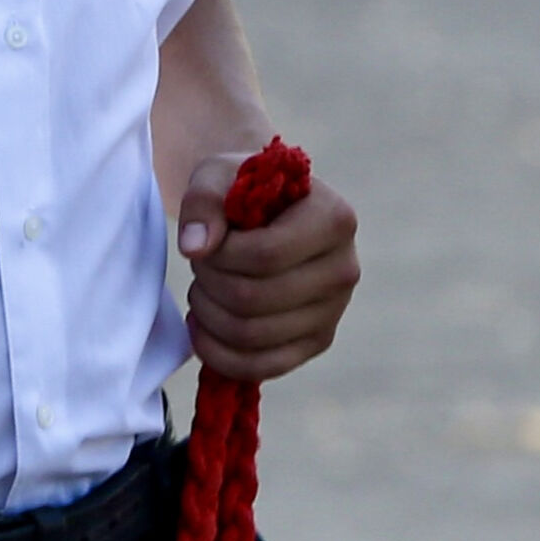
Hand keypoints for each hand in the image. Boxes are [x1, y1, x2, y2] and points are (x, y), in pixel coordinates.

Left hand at [177, 152, 358, 385]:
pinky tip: (201, 328)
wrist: (267, 212)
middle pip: (254, 299)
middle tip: (201, 265)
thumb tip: (195, 248)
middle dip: (209, 283)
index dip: (219, 255)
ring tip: (202, 289)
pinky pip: (264, 366)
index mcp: (333, 219)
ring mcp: (334, 310)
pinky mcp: (318, 341)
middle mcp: (344, 268)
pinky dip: (220, 354)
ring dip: (208, 314)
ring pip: (253, 335)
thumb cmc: (242, 189)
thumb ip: (203, 201)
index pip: (265, 256)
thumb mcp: (217, 173)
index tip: (207, 241)